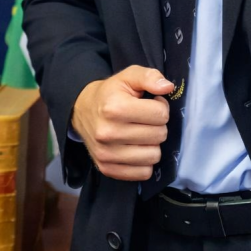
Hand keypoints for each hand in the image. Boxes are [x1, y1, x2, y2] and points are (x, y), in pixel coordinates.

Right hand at [71, 65, 173, 180]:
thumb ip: (150, 76)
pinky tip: (136, 149)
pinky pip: (143, 173)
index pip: (161, 114)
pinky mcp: (106, 168)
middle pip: (159, 135)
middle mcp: (108, 133)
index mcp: (115, 108)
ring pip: (154, 156)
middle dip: (157, 125)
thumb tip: (167, 87)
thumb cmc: (111, 93)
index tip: (150, 104)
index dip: (160, 107)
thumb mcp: (129, 76)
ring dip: (152, 144)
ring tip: (141, 134)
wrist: (82, 110)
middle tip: (145, 119)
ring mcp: (106, 154)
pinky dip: (144, 162)